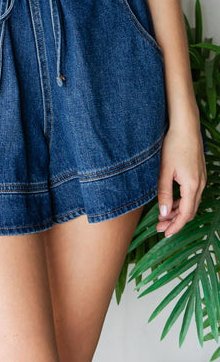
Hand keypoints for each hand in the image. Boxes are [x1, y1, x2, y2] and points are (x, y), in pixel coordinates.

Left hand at [157, 119, 206, 236]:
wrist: (185, 127)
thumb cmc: (173, 145)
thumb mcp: (164, 170)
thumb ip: (164, 192)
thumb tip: (164, 214)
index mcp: (192, 186)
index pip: (185, 214)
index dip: (175, 226)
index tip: (165, 234)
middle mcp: (200, 185)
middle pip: (189, 211)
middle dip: (175, 221)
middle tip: (160, 228)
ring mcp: (201, 179)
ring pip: (191, 203)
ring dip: (178, 211)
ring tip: (163, 216)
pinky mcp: (198, 174)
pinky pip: (191, 194)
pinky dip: (181, 201)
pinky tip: (170, 201)